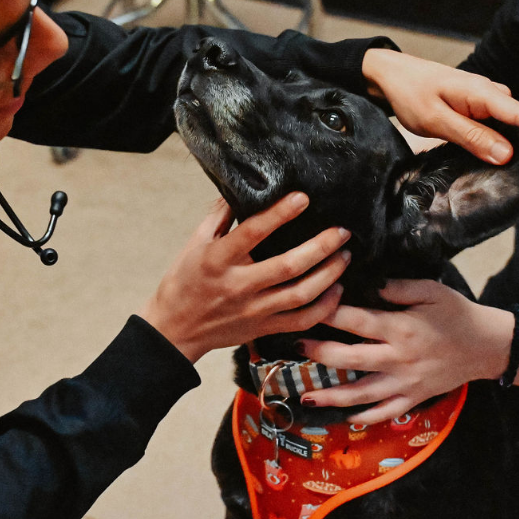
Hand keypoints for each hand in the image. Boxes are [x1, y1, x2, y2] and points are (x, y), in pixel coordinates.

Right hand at [139, 192, 351, 362]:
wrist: (174, 331)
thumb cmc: (184, 281)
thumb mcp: (194, 243)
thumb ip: (219, 215)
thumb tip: (240, 187)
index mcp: (218, 259)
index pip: (253, 232)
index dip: (280, 213)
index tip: (303, 197)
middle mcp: (238, 285)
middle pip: (289, 265)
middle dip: (321, 246)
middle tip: (342, 231)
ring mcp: (253, 310)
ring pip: (301, 294)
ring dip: (329, 274)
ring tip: (344, 255)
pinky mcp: (263, 328)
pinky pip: (301, 320)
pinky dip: (324, 307)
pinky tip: (336, 289)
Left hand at [296, 279, 511, 423]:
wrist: (488, 346)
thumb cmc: (457, 313)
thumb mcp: (431, 290)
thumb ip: (398, 287)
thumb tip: (368, 283)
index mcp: (401, 329)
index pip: (357, 320)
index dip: (330, 312)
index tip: (310, 305)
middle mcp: (399, 359)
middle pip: (351, 360)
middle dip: (320, 354)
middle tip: (295, 347)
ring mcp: (406, 383)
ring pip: (362, 393)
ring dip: (332, 395)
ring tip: (306, 394)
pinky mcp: (414, 398)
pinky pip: (386, 412)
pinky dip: (366, 417)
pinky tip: (346, 418)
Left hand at [362, 49, 518, 163]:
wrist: (390, 74)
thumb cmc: (409, 93)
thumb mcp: (436, 120)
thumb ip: (471, 136)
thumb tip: (507, 153)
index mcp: (481, 93)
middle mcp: (488, 92)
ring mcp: (482, 97)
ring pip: (509, 122)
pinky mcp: (475, 103)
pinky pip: (497, 121)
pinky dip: (503, 136)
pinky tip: (503, 153)